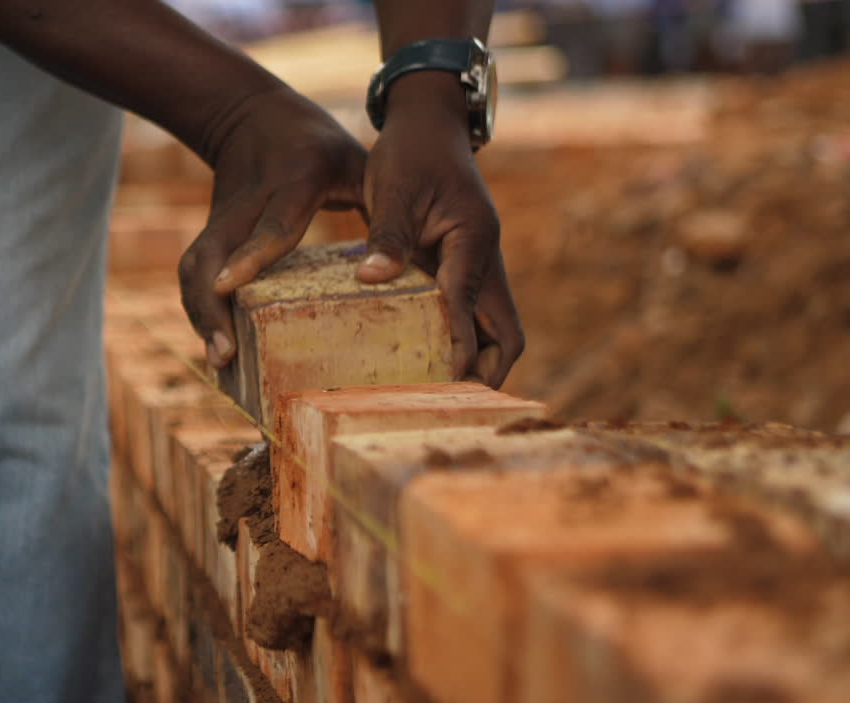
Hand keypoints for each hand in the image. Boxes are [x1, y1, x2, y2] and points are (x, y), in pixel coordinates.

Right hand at [178, 87, 366, 368]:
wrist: (248, 115)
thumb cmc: (319, 145)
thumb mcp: (356, 161)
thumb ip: (381, 208)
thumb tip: (407, 270)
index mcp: (293, 181)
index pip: (271, 224)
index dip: (250, 255)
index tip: (229, 287)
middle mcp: (248, 202)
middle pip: (213, 255)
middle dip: (211, 306)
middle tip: (224, 357)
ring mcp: (221, 218)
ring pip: (194, 267)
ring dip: (201, 315)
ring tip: (219, 362)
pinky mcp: (209, 233)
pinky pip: (193, 276)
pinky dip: (199, 311)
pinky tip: (214, 345)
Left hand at [354, 72, 523, 387]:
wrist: (427, 123)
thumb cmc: (411, 150)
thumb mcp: (393, 189)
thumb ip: (387, 234)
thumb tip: (372, 278)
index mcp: (475, 239)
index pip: (472, 305)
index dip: (460, 344)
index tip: (444, 381)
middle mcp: (484, 258)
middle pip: (505, 331)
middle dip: (485, 370)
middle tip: (450, 404)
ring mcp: (475, 265)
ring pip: (490, 327)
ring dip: (472, 359)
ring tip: (437, 395)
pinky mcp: (457, 267)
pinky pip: (465, 314)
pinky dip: (455, 340)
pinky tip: (423, 360)